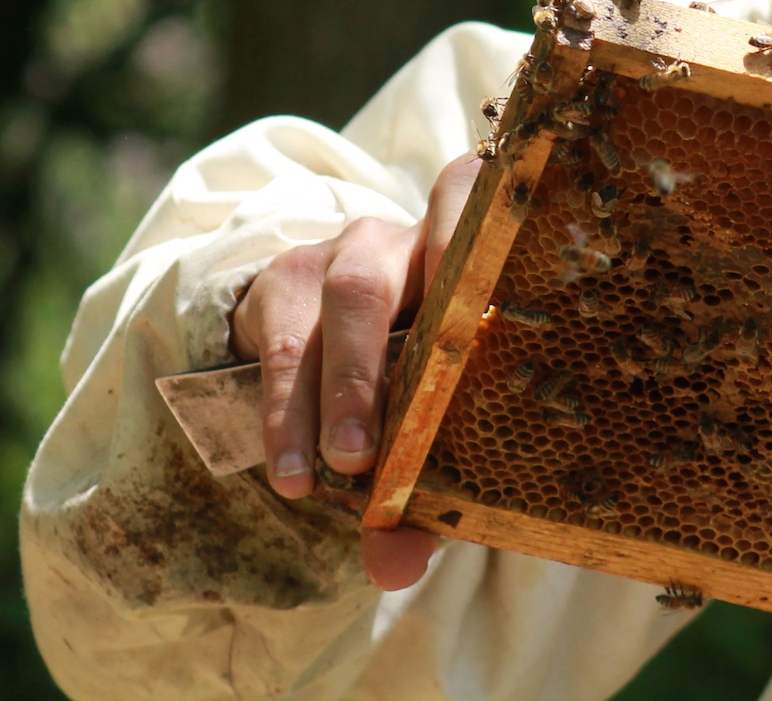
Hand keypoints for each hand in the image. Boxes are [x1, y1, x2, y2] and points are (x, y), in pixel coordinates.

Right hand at [230, 149, 480, 588]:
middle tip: (367, 452)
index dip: (477, 226)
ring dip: (337, 392)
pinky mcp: (287, 280)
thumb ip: (422, 496)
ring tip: (336, 468)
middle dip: (377, 365)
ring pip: (342, 302)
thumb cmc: (418, 381)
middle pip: (391, 274)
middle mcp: (407, 241)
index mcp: (470, 255)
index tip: (487, 295)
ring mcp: (344, 254)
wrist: (337, 346)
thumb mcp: (435, 426)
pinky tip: (292, 471)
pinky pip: (284, 342)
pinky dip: (287, 413)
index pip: (477, 201)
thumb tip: (394, 569)